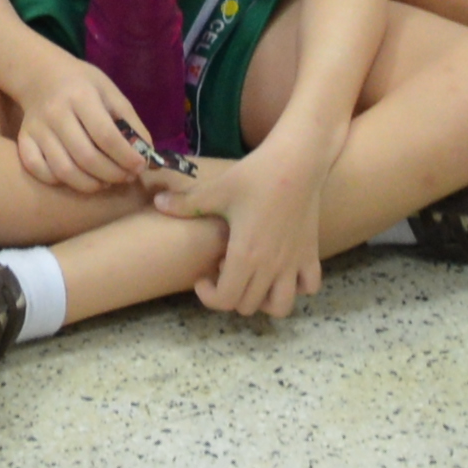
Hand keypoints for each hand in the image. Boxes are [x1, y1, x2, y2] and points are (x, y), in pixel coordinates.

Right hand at [8, 39, 160, 198]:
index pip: (105, 135)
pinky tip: (77, 177)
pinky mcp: (24, 141)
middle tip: (126, 177)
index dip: (126, 156)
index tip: (141, 166)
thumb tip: (148, 156)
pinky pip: (40, 172)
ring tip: (106, 181)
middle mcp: (56, 113)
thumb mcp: (110, 92)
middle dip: (112, 174)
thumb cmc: (82, 84)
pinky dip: (60, 181)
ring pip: (64, 170)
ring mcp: (37, 129)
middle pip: (86, 157)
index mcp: (81, 96)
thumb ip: (130, 122)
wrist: (41, 75)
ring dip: (90, 184)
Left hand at [185, 120, 340, 321]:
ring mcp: (294, 263)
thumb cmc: (256, 175)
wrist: (297, 160)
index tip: (203, 278)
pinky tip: (283, 269)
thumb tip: (157, 202)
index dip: (209, 297)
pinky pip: (309, 287)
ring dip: (264, 300)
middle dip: (231, 295)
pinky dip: (297, 286)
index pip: (225, 301)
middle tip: (224, 269)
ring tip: (253, 278)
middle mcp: (271, 267)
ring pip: (281, 307)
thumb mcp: (217, 189)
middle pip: (248, 306)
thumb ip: (186, 203)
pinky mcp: (311, 254)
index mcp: (246, 256)